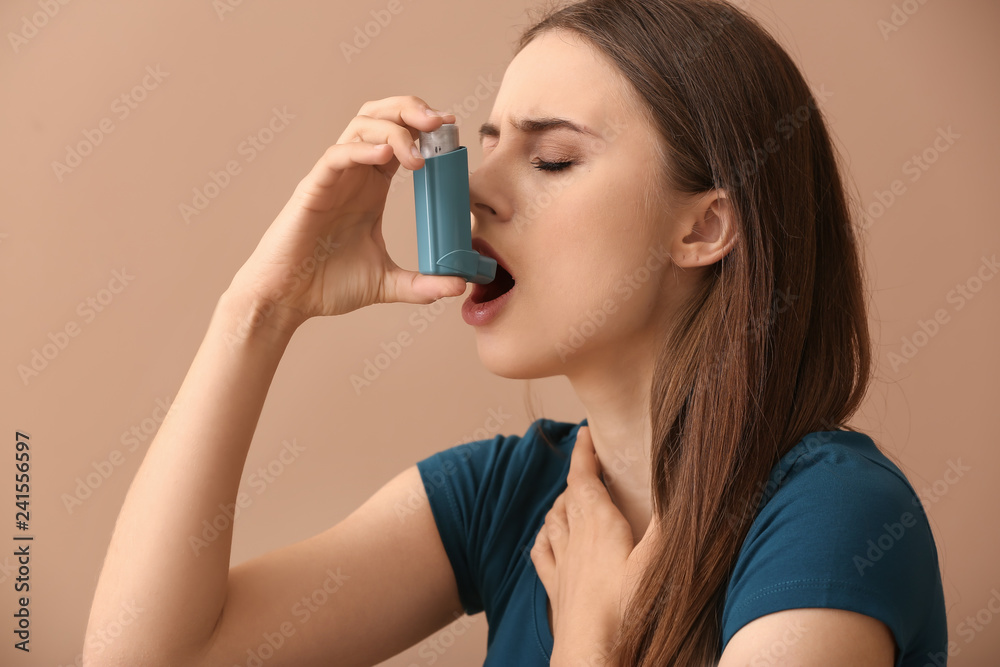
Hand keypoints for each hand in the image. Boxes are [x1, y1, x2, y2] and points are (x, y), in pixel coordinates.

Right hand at [227, 96, 468, 332]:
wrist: (288, 300)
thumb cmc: (327, 285)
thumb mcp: (386, 284)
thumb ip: (422, 284)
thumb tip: (458, 286)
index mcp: (371, 188)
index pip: (401, 140)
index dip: (425, 129)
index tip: (452, 131)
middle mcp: (354, 175)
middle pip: (381, 118)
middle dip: (412, 110)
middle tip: (440, 123)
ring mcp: (333, 179)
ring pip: (361, 127)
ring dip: (394, 128)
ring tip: (419, 153)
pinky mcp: (313, 189)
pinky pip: (337, 155)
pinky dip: (362, 149)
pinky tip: (386, 155)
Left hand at [530, 426, 659, 663]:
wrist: (591, 654)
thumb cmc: (625, 609)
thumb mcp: (656, 562)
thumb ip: (669, 524)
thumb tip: (683, 487)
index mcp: (598, 523)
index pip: (583, 477)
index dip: (584, 452)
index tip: (586, 432)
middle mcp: (575, 537)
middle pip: (569, 494)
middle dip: (578, 474)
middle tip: (590, 463)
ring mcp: (561, 563)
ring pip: (553, 520)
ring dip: (561, 502)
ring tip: (571, 495)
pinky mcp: (554, 587)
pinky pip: (541, 552)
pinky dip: (544, 536)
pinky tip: (546, 537)